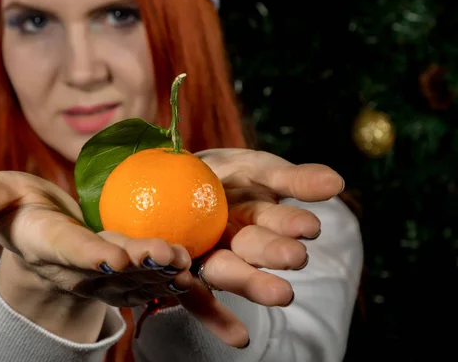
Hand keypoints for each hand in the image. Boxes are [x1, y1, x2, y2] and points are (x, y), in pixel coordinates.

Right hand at [0, 172, 194, 337]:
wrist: (45, 241)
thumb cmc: (21, 211)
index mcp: (50, 245)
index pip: (68, 250)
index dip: (87, 254)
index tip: (109, 255)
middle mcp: (83, 266)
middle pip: (114, 265)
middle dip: (141, 262)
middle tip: (170, 255)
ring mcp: (110, 274)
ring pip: (143, 276)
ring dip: (169, 274)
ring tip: (194, 265)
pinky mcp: (132, 273)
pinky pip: (161, 281)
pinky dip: (185, 288)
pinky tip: (206, 285)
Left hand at [173, 148, 344, 346]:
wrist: (172, 176)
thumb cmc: (224, 173)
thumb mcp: (258, 169)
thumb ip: (294, 180)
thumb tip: (337, 183)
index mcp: (258, 217)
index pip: (278, 221)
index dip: (293, 223)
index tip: (310, 226)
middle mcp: (238, 242)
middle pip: (256, 248)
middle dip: (275, 252)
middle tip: (296, 257)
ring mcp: (211, 258)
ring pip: (231, 271)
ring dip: (253, 284)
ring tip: (279, 295)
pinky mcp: (183, 273)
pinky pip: (197, 296)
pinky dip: (216, 318)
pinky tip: (239, 339)